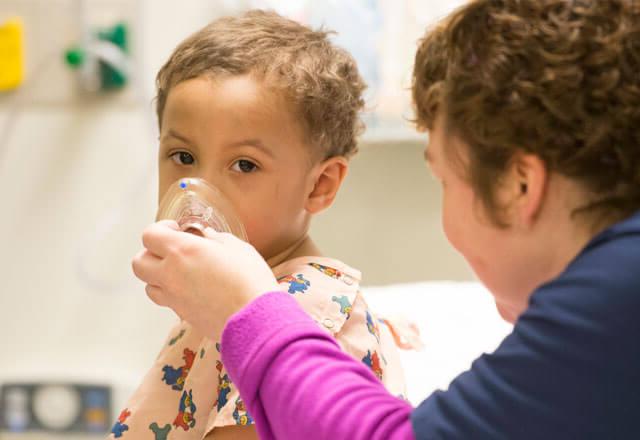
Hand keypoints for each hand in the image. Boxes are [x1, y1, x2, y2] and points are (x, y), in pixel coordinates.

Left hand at [132, 220, 279, 338]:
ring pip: (148, 285)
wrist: (255, 319)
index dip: (161, 229)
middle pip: (139, 262)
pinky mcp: (182, 316)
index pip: (149, 235)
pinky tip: (194, 290)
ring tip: (181, 273)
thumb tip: (207, 237)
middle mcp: (171, 274)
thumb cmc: (250, 280)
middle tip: (172, 251)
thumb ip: (216, 239)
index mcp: (182, 250)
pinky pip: (167, 302)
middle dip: (151, 253)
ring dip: (159, 276)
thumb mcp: (237, 248)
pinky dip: (173, 294)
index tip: (177, 229)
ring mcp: (174, 298)